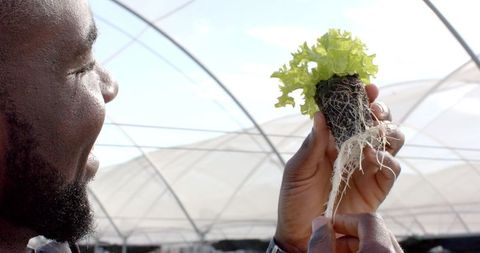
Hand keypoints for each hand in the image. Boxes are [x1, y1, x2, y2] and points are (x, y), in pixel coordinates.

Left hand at [274, 84, 403, 252]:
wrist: (303, 232)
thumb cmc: (295, 199)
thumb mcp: (298, 170)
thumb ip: (312, 145)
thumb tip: (320, 113)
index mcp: (334, 140)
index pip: (352, 113)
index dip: (361, 98)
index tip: (366, 86)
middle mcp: (354, 150)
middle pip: (378, 122)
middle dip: (380, 110)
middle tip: (373, 108)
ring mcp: (368, 168)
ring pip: (391, 141)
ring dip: (386, 131)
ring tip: (372, 131)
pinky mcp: (377, 188)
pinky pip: (391, 169)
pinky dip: (386, 159)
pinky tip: (370, 157)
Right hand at [308, 213, 402, 252]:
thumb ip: (322, 241)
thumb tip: (321, 222)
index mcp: (380, 251)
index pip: (370, 219)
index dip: (346, 221)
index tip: (331, 228)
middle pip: (379, 231)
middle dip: (353, 234)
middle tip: (334, 245)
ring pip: (385, 245)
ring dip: (362, 245)